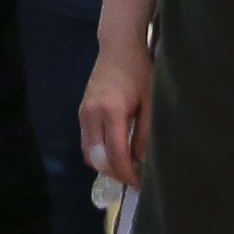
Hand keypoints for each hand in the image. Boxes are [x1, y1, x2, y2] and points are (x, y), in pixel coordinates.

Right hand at [77, 37, 152, 189]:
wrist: (118, 48)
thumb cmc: (140, 72)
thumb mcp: (151, 102)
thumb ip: (146, 133)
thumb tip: (142, 161)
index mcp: (110, 111)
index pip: (115, 152)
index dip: (127, 173)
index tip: (140, 185)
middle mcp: (91, 114)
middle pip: (96, 157)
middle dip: (114, 173)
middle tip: (133, 181)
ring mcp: (83, 112)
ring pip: (88, 152)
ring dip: (105, 165)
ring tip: (126, 170)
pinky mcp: (82, 112)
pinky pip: (88, 142)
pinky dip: (100, 154)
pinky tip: (117, 154)